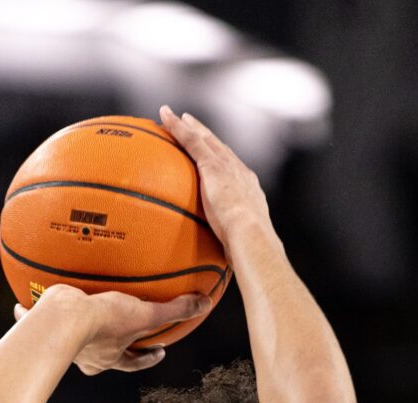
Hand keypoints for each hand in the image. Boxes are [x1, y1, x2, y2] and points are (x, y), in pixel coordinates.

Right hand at [14, 287, 209, 375]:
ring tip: (64, 319)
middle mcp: (87, 355)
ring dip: (67, 334)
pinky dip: (26, 316)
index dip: (148, 357)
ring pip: (66, 342)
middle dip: (108, 347)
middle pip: (101, 354)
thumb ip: (173, 310)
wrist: (61, 320)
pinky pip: (31, 324)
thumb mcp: (143, 313)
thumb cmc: (102, 321)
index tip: (159, 350)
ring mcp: (62, 346)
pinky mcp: (38, 331)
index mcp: (110, 356)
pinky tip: (18, 307)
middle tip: (114, 336)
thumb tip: (204, 304)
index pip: (134, 361)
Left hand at [160, 106, 271, 252]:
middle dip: (208, 138)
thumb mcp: (239, 248)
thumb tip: (223, 271)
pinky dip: (178, 127)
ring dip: (191, 127)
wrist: (252, 236)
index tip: (215, 158)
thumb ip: (230, 252)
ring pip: (206, 140)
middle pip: (221, 150)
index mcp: (250, 191)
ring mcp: (228, 167)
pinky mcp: (213, 165)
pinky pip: (191, 141)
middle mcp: (242, 173)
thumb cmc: (248, 249)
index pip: (234, 172)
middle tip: (195, 127)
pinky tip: (165, 117)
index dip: (223, 162)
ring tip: (178, 118)